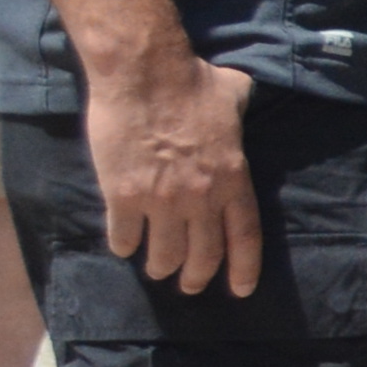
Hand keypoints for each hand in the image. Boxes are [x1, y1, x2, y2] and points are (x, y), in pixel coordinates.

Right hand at [90, 44, 256, 297]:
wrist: (144, 76)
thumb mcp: (235, 95)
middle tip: (189, 285)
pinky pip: (124, 235)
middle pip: (203, 254)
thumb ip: (240, 107)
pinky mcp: (122, 196)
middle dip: (197, 276)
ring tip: (158, 270)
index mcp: (234, 178)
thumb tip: (239, 97)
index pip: (244, 237)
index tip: (241, 290)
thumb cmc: (193, 82)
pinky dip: (124, 245)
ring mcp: (161, 200)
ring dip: (161, 266)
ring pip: (163, 253)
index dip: (243, 268)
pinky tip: (124, 247)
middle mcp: (201, 197)